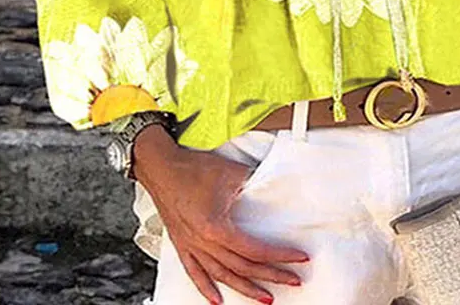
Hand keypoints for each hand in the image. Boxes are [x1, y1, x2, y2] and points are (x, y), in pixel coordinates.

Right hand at [133, 125, 308, 304]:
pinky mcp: (181, 244)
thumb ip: (254, 183)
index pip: (255, 250)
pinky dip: (206, 289)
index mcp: (216, 228)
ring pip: (221, 276)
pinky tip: (217, 301)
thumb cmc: (193, 168)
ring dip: (244, 288)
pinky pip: (195, 273)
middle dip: (271, 276)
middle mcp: (203, 242)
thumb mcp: (232, 173)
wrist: (162, 167)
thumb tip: (271, 187)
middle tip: (292, 281)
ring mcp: (191, 246)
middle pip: (242, 267)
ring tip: (264, 297)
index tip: (298, 259)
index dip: (279, 256)